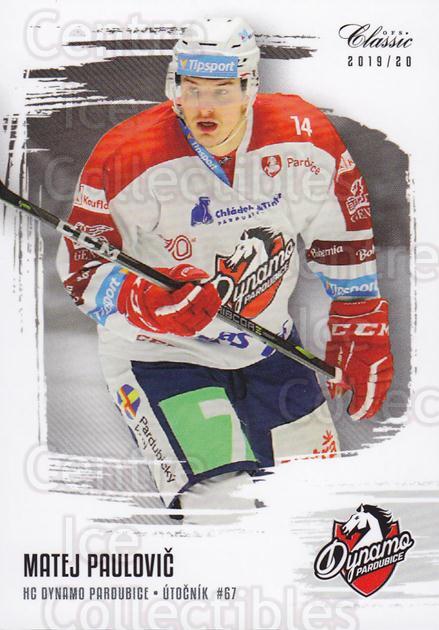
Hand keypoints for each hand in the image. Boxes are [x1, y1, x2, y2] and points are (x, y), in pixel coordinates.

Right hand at [118, 264, 220, 335]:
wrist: (156, 307)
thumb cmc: (160, 292)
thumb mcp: (165, 278)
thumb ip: (180, 274)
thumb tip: (198, 274)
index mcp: (160, 311)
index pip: (177, 307)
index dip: (186, 296)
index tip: (192, 285)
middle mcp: (170, 323)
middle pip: (191, 312)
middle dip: (202, 297)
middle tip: (207, 285)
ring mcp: (181, 328)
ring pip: (200, 317)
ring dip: (209, 301)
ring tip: (211, 289)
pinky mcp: (191, 330)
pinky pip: (206, 320)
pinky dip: (213, 308)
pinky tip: (214, 298)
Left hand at [325, 298, 392, 419]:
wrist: (358, 315)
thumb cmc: (343, 336)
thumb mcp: (334, 360)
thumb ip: (337, 380)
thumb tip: (337, 393)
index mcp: (364, 376)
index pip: (364, 400)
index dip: (358, 409)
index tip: (353, 413)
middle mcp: (377, 372)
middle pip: (376, 396)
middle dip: (369, 407)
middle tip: (362, 414)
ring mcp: (384, 364)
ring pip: (383, 387)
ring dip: (376, 397)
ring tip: (370, 405)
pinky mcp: (386, 356)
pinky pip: (386, 376)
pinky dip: (381, 385)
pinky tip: (376, 388)